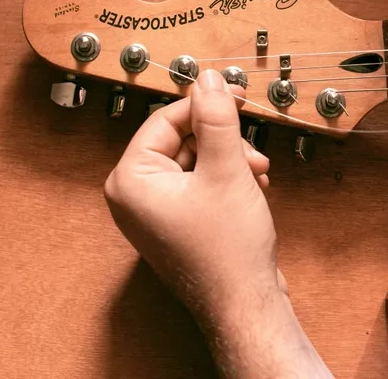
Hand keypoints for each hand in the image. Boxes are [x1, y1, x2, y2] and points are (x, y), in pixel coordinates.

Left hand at [104, 69, 281, 319]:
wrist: (244, 307)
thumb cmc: (226, 252)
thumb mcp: (226, 169)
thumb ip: (216, 118)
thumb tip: (207, 80)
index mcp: (131, 180)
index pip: (164, 120)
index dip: (204, 105)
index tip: (234, 95)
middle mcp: (135, 196)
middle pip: (180, 140)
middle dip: (222, 141)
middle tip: (250, 146)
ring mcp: (154, 213)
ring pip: (194, 161)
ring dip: (229, 160)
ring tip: (257, 174)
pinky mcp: (176, 224)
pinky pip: (198, 184)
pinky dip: (226, 179)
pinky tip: (252, 188)